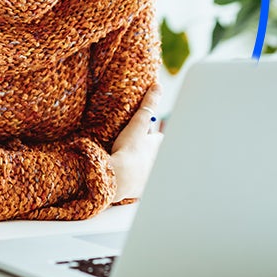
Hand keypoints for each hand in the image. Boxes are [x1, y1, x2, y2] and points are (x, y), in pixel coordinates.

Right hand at [108, 84, 162, 201]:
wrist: (117, 180)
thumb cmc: (128, 152)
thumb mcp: (138, 124)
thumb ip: (148, 105)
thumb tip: (158, 87)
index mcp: (156, 147)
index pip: (157, 138)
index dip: (151, 134)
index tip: (144, 131)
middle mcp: (155, 163)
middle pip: (151, 153)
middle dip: (145, 150)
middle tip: (133, 147)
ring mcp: (146, 177)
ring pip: (144, 168)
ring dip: (137, 165)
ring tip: (125, 161)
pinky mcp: (136, 190)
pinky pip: (135, 183)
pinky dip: (131, 180)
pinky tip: (122, 178)